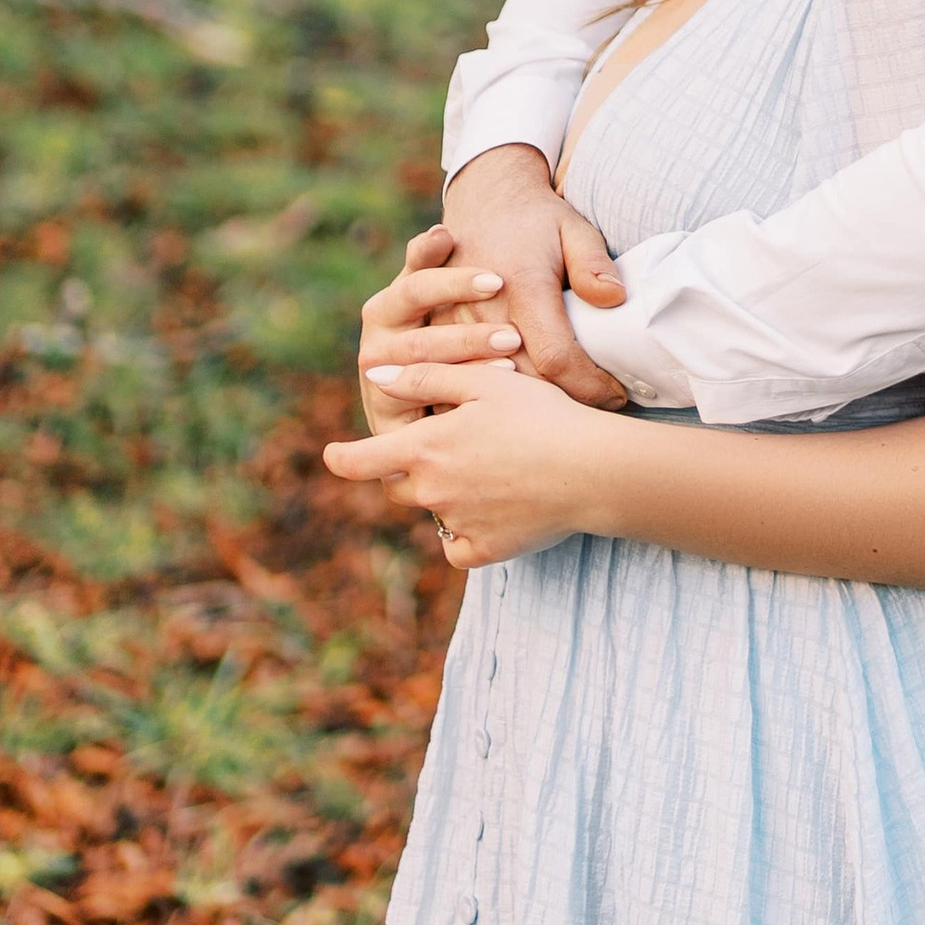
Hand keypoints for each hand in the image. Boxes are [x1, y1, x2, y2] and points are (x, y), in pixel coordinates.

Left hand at [324, 359, 601, 569]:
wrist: (591, 470)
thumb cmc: (540, 416)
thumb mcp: (484, 381)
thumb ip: (426, 375)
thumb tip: (376, 374)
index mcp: (424, 448)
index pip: (358, 461)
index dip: (341, 458)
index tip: (334, 455)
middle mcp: (431, 491)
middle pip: (398, 486)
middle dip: (411, 470)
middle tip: (447, 450)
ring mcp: (457, 524)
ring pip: (433, 513)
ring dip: (444, 496)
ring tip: (486, 473)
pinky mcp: (484, 551)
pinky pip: (458, 546)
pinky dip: (466, 532)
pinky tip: (492, 510)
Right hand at [358, 227, 526, 428]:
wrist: (443, 399)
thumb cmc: (465, 324)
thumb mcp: (454, 292)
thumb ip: (437, 263)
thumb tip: (440, 232)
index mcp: (391, 303)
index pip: (416, 283)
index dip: (453, 282)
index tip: (495, 280)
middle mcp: (377, 340)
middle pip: (420, 339)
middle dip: (468, 336)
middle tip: (513, 335)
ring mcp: (377, 381)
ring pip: (418, 373)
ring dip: (464, 371)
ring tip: (510, 368)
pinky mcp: (386, 422)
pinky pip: (417, 415)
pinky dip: (452, 408)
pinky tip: (487, 403)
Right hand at [438, 145, 628, 408]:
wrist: (483, 196)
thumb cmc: (536, 218)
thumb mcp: (574, 229)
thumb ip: (593, 264)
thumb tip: (615, 299)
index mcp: (521, 285)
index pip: (556, 357)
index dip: (588, 384)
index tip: (617, 394)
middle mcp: (482, 308)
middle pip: (525, 378)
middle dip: (565, 398)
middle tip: (602, 403)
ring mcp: (455, 320)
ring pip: (495, 381)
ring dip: (533, 399)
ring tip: (573, 402)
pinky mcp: (440, 327)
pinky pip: (469, 371)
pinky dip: (500, 388)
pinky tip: (531, 396)